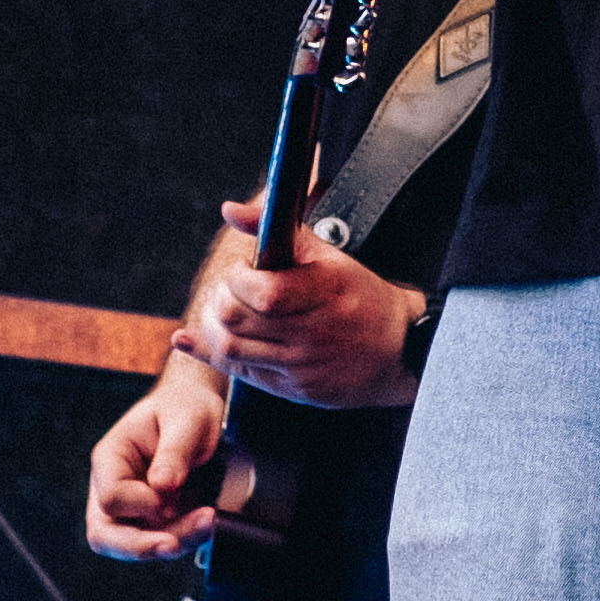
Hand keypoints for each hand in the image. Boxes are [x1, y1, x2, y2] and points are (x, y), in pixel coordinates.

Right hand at [88, 359, 230, 561]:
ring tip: (207, 523)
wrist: (197, 411)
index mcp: (110, 458)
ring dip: (172, 543)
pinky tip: (206, 523)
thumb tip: (162, 486)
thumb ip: (173, 452)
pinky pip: (162, 542)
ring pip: (136, 545)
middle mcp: (113, 488)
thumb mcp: (185, 419)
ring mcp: (132, 509)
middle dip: (141, 546)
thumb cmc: (183, 407)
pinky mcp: (154, 520)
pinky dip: (185, 539)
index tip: (166, 493)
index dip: (138, 504)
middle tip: (174, 544)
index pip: (110, 498)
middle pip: (105, 535)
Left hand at [181, 204, 424, 406]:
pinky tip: (201, 339)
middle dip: (220, 298)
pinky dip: (215, 353)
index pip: (262, 291)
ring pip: (232, 349)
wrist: (398, 350)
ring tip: (226, 312)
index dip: (238, 277)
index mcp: (325, 292)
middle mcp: (314, 333)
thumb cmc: (361, 296)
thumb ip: (275, 227)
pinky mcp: (295, 389)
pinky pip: (241, 373)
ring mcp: (303, 366)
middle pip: (237, 320)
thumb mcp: (328, 253)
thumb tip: (230, 210)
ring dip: (214, 326)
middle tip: (230, 289)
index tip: (242, 269)